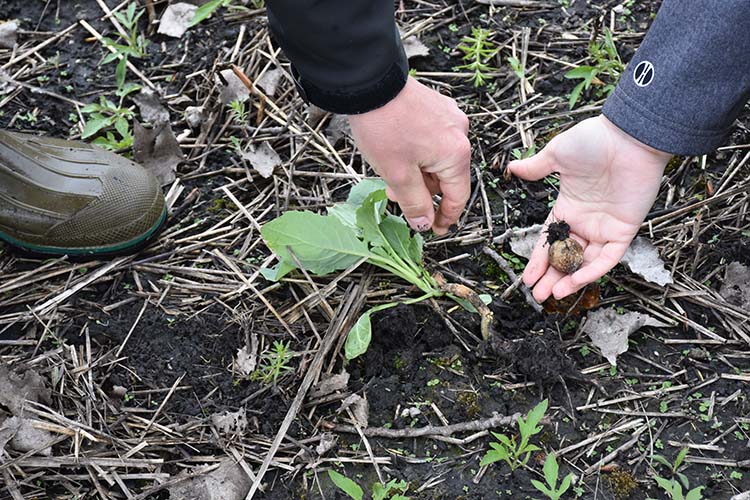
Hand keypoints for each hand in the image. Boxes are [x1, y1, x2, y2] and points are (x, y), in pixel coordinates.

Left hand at [348, 76, 470, 234]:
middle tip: (398, 199)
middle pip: (446, 176)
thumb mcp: (397, 174)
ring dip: (418, 172)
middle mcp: (459, 134)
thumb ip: (414, 202)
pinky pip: (433, 139)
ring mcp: (449, 117)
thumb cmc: (383, 126)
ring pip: (437, 158)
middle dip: (423, 191)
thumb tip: (424, 224)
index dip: (445, 217)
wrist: (370, 83)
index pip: (458, 196)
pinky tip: (397, 154)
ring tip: (391, 175)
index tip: (433, 229)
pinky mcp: (437, 107)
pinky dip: (418, 153)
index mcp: (456, 153)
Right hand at [509, 115, 671, 301]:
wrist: (629, 137)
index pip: (549, 240)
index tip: (527, 278)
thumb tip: (512, 168)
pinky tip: (575, 281)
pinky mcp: (624, 230)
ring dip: (569, 279)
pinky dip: (592, 270)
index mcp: (568, 207)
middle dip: (551, 277)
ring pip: (584, 262)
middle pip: (565, 257)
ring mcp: (605, 227)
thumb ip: (536, 168)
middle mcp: (585, 221)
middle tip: (537, 295)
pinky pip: (608, 257)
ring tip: (553, 294)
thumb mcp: (557, 154)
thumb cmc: (595, 140)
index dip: (538, 260)